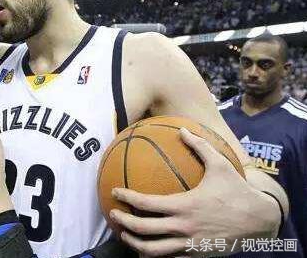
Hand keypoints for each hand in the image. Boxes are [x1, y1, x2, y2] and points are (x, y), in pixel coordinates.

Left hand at [110, 128, 279, 256]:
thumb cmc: (238, 191)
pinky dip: (154, 255)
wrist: (261, 222)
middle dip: (123, 223)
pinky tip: (147, 248)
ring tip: (125, 236)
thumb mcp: (220, 165)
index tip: (115, 192)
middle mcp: (183, 227)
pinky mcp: (196, 255)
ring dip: (134, 244)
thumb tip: (183, 129)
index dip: (127, 198)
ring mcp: (189, 244)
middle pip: (143, 230)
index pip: (146, 203)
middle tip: (113, 215)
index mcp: (184, 205)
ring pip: (152, 251)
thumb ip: (199, 146)